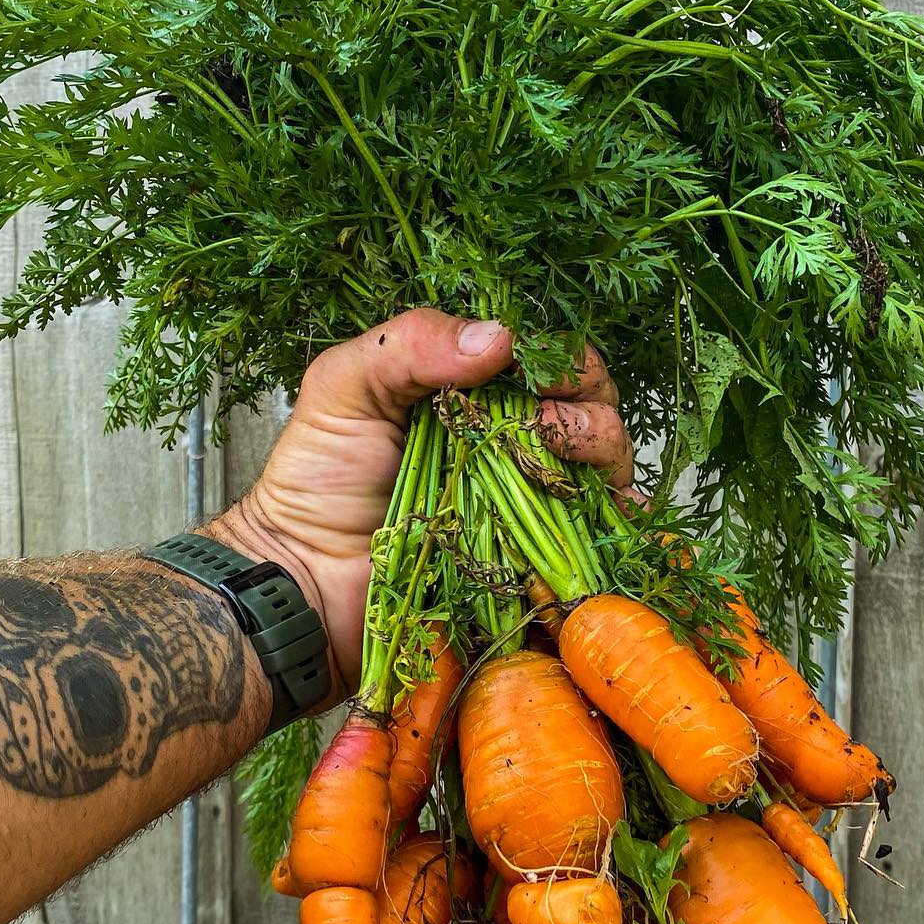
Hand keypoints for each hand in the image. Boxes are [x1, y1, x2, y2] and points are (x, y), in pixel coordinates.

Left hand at [208, 308, 633, 698]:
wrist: (306, 586)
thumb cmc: (316, 485)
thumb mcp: (343, 389)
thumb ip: (409, 346)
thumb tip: (501, 338)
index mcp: (474, 394)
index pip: (548, 362)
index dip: (560, 363)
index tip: (543, 378)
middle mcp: (512, 443)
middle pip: (592, 409)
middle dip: (587, 410)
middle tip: (548, 428)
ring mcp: (529, 504)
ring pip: (605, 466)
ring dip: (601, 456)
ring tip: (557, 467)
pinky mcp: (536, 563)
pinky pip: (596, 537)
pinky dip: (617, 522)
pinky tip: (613, 514)